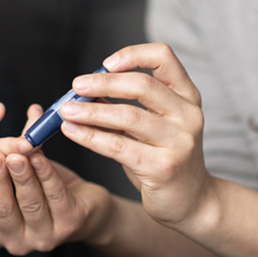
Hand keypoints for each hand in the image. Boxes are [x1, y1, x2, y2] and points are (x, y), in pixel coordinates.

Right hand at [0, 104, 112, 254]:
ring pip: (30, 204)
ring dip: (22, 176)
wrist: (85, 203)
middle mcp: (13, 239)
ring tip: (18, 154)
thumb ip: (7, 143)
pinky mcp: (68, 226)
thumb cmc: (43, 185)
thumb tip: (2, 109)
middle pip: (1, 210)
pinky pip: (55, 197)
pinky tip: (41, 157)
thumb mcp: (18, 167)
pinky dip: (47, 175)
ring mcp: (42, 237)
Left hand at [58, 43, 213, 230]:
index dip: (132, 54)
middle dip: (104, 83)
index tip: (105, 64)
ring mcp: (179, 141)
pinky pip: (119, 146)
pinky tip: (73, 132)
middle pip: (143, 84)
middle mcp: (188, 114)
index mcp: (187, 96)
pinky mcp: (164, 166)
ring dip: (91, 111)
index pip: (164, 57)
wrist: (191, 202)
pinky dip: (91, 136)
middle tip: (76, 86)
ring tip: (66, 110)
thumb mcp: (153, 125)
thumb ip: (126, 105)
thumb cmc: (165, 158)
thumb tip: (84, 90)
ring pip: (128, 115)